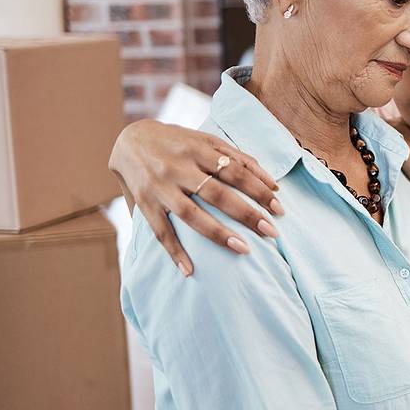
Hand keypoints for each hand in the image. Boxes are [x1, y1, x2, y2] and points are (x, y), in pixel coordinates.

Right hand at [109, 120, 283, 275]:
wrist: (129, 139)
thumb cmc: (179, 142)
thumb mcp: (207, 139)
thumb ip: (240, 158)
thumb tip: (273, 185)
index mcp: (198, 149)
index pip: (236, 171)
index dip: (259, 190)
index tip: (280, 209)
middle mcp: (178, 168)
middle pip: (217, 194)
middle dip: (247, 214)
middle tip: (272, 232)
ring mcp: (160, 187)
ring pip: (191, 214)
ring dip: (218, 233)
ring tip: (244, 250)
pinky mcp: (144, 203)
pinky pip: (160, 231)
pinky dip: (174, 252)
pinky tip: (189, 271)